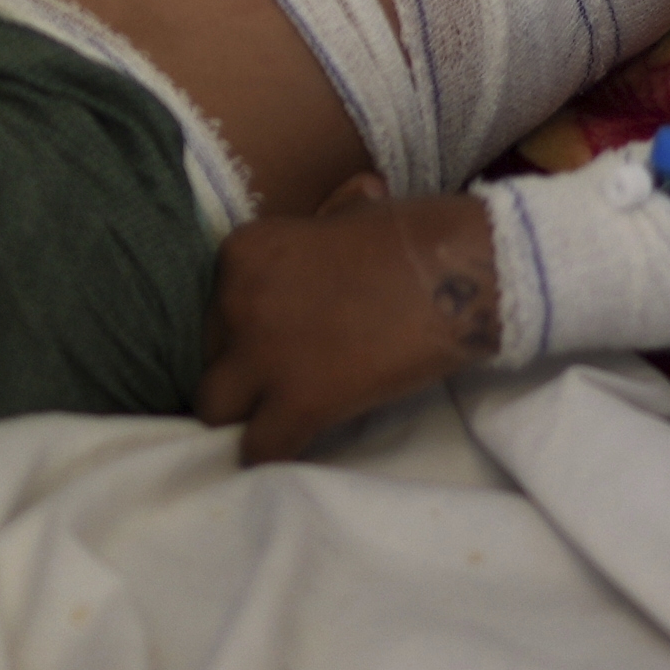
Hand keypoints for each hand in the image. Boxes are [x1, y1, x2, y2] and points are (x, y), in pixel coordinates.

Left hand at [196, 179, 501, 460]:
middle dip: (239, 367)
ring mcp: (264, 355)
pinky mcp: (299, 402)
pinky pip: (257, 449)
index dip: (242, 326)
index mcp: (243, 251)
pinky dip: (276, 450)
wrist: (463, 269)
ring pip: (213, 407)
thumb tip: (321, 232)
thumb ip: (308, 238)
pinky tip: (301, 439)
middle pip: (207, 355)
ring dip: (244, 411)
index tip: (274, 333)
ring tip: (281, 409)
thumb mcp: (339, 218)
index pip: (211, 306)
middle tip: (282, 372)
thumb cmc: (413, 235)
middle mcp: (238, 300)